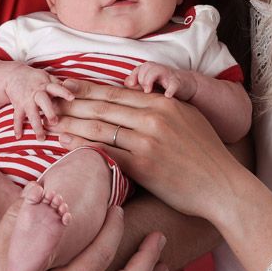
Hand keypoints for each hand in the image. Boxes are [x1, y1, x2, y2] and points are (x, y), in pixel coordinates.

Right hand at [3, 65, 72, 139]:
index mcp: (46, 85)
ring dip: (36, 126)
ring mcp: (26, 101)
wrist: (14, 75)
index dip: (64, 92)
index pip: (56, 88)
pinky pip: (17, 118)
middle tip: (55, 122)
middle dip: (49, 112)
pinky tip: (19, 137)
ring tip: (41, 138)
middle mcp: (36, 93)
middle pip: (43, 102)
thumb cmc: (37, 79)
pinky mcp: (18, 106)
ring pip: (31, 114)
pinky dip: (17, 127)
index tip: (72, 98)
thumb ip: (59, 85)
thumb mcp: (48, 77)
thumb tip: (76, 91)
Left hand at [54, 79, 243, 220]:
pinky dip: (82, 145)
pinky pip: (105, 151)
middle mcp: (154, 116)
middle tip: (49, 101)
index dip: (87, 88)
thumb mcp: (187, 119)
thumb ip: (162, 108)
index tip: (65, 85)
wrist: (222, 185)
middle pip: (103, 106)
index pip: (116, 92)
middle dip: (72, 102)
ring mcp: (148, 140)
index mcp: (162, 103)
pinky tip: (66, 143)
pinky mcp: (144, 164)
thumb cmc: (206, 155)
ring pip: (100, 126)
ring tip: (52, 121)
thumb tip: (136, 101)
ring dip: (71, 123)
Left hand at [124, 61, 197, 99]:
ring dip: (149, 80)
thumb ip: (136, 86)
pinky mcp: (179, 83)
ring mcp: (168, 76)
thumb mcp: (148, 87)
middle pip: (145, 67)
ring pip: (156, 70)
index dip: (133, 77)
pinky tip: (167, 96)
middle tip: (141, 90)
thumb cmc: (164, 87)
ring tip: (148, 91)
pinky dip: (170, 89)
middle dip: (140, 78)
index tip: (130, 86)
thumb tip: (123, 87)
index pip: (137, 69)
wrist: (188, 86)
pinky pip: (174, 84)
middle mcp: (158, 71)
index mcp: (150, 71)